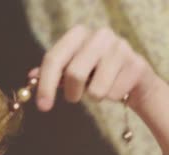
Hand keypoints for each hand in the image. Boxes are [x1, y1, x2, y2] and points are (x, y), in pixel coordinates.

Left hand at [31, 25, 159, 112]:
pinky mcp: (136, 64)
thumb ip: (54, 72)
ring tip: (101, 88)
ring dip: (94, 96)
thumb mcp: (74, 70)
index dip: (45, 85)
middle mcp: (100, 35)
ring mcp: (121, 48)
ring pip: (96, 89)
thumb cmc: (98, 74)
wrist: (134, 80)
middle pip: (74, 73)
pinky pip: (114, 94)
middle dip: (71, 93)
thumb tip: (31, 77)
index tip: (43, 106)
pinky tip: (118, 86)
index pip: (54, 58)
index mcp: (79, 33)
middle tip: (74, 98)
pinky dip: (113, 97)